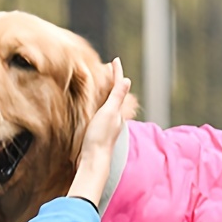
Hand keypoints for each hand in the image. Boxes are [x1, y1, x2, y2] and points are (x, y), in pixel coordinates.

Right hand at [68, 58, 131, 206]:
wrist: (93, 160)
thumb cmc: (100, 137)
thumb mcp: (109, 113)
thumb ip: (117, 97)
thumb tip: (127, 80)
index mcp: (117, 111)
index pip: (119, 87)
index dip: (117, 73)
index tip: (115, 60)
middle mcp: (115, 117)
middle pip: (116, 94)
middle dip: (113, 81)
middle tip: (109, 69)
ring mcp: (107, 125)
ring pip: (110, 103)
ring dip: (107, 92)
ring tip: (102, 83)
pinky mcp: (99, 132)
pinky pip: (102, 111)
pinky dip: (101, 103)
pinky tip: (96, 106)